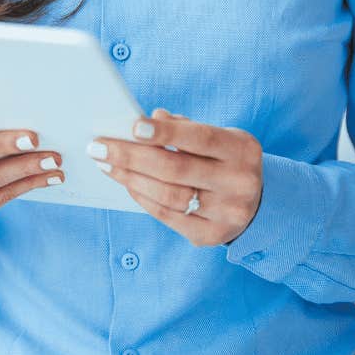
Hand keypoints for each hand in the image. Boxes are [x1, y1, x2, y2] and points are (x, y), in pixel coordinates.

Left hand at [90, 107, 263, 245]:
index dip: (165, 132)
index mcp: (242, 150)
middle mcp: (239, 182)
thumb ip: (184, 127)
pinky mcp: (211, 234)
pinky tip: (126, 183)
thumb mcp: (217, 136)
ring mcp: (227, 212)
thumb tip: (147, 119)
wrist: (255, 203)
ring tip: (106, 164)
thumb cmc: (224, 160)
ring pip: (168, 195)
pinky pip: (167, 215)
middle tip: (99, 147)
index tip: (132, 126)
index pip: (200, 137)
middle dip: (131, 156)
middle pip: (176, 169)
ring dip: (130, 178)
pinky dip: (142, 197)